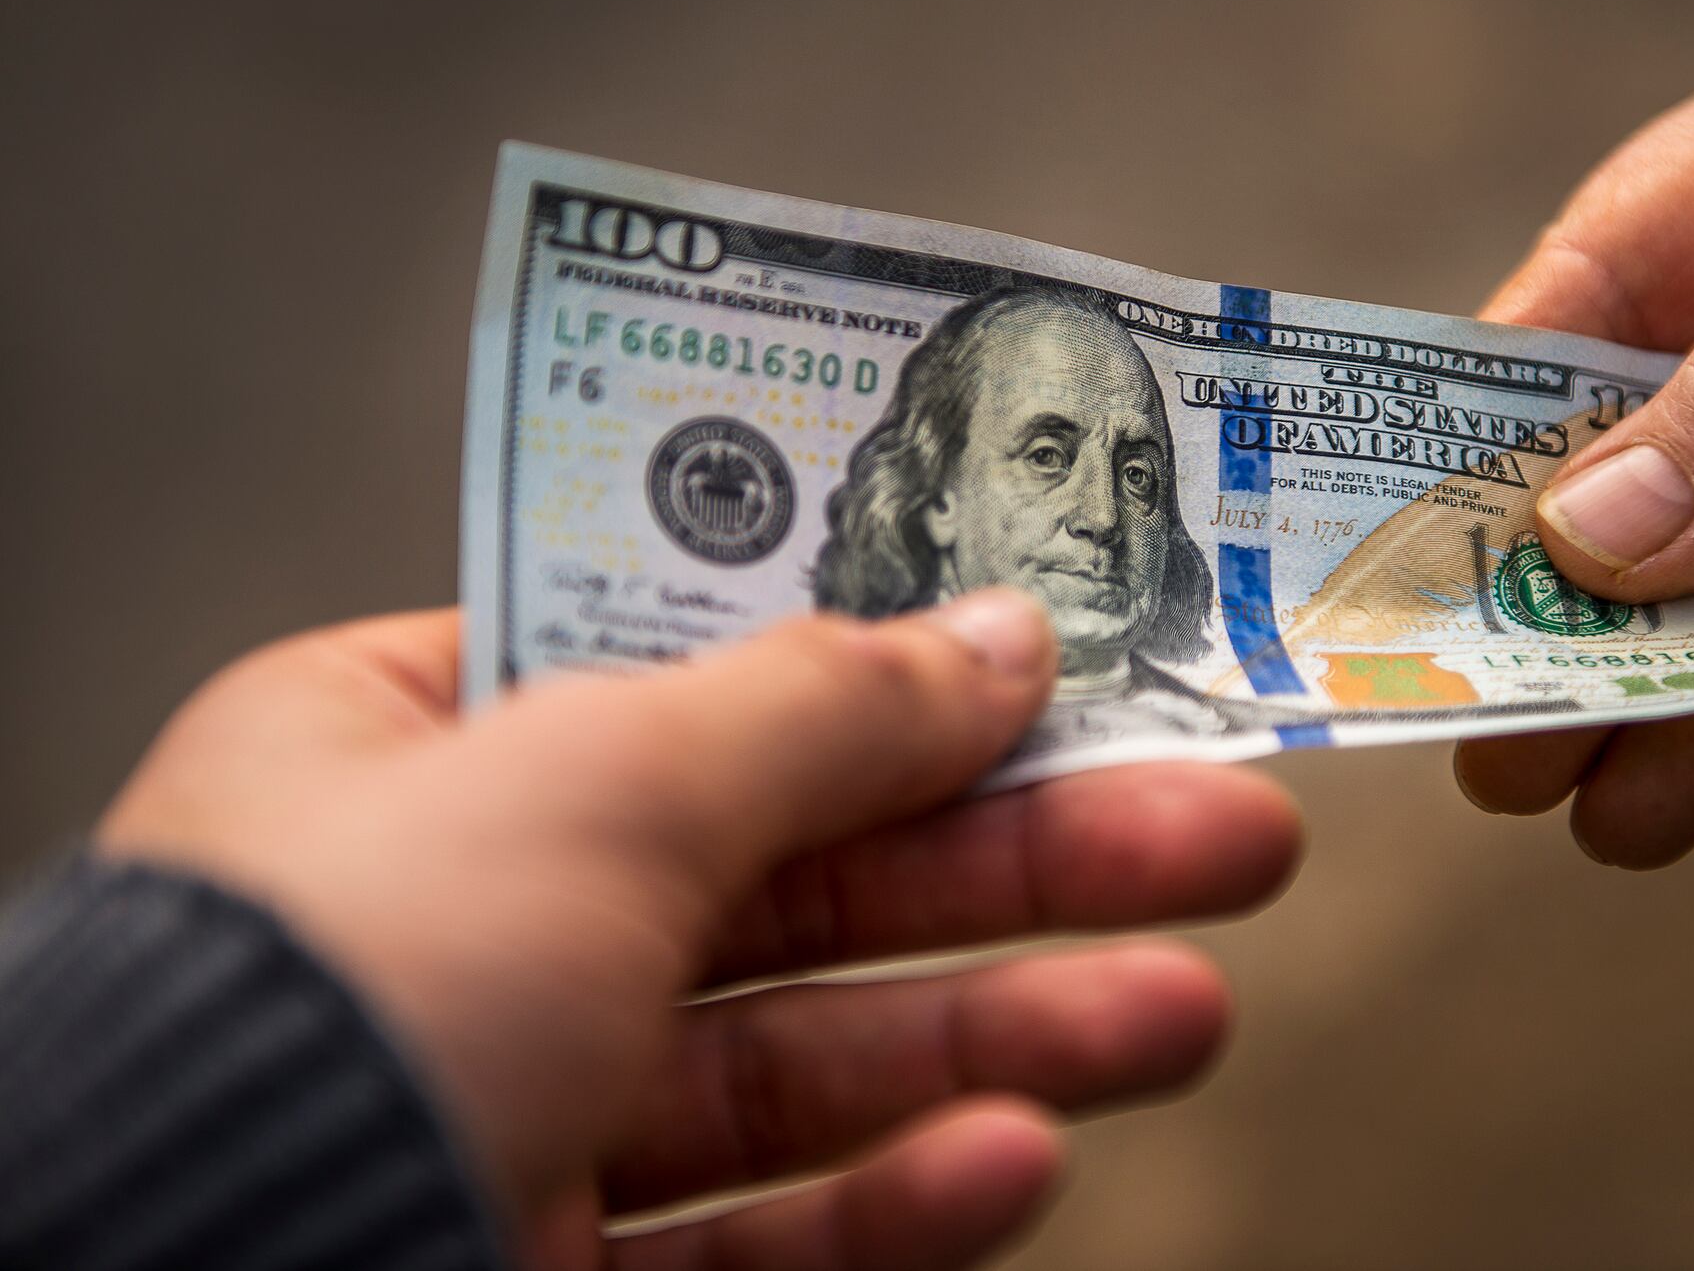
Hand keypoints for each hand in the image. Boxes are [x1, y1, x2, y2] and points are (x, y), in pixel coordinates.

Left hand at [96, 592, 1300, 1268]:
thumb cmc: (327, 1002)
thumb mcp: (593, 785)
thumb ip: (816, 708)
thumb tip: (996, 637)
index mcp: (405, 753)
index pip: (690, 677)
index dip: (889, 666)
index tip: (1058, 661)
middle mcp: (457, 926)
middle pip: (797, 871)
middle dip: (1022, 861)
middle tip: (1214, 831)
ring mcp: (510, 1109)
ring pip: (805, 1061)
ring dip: (1005, 1034)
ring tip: (1182, 1005)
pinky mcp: (546, 1269)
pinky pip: (752, 1234)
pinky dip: (889, 1199)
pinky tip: (1016, 1154)